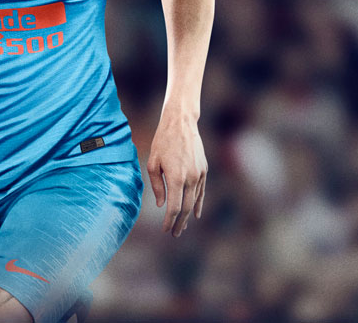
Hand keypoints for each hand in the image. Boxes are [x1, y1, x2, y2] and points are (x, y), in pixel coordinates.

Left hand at [146, 112, 206, 236]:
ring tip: (182, 226)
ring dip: (188, 215)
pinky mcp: (204, 170)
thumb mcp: (153, 163)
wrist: (181, 123)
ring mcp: (200, 174)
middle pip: (186, 208)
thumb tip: (162, 204)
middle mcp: (191, 178)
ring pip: (195, 201)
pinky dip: (198, 203)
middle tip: (174, 234)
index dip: (169, 221)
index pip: (174, 207)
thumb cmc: (162, 141)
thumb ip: (156, 185)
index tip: (165, 230)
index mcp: (176, 178)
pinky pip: (201, 191)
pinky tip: (194, 213)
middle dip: (180, 223)